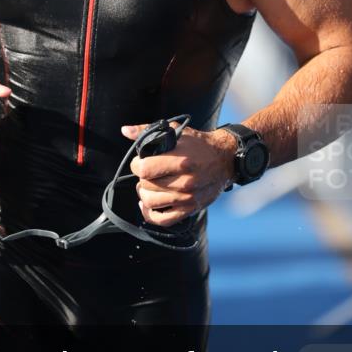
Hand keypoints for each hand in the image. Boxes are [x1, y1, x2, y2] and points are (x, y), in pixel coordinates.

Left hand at [121, 121, 236, 225]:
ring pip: (150, 203)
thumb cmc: (199, 144)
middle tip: (147, 172)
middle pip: (146, 186)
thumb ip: (149, 131)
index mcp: (180, 161)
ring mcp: (187, 198)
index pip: (144, 169)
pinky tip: (147, 205)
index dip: (136, 165)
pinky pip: (162, 220)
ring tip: (148, 185)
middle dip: (141, 178)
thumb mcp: (176, 131)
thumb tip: (125, 131)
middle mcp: (184, 182)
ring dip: (144, 194)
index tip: (139, 162)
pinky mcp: (189, 209)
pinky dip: (150, 214)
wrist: (225, 159)